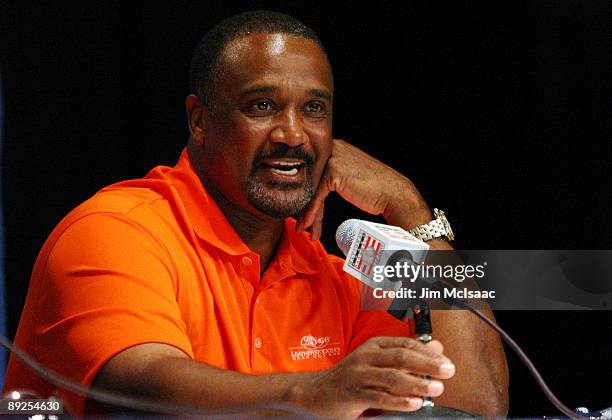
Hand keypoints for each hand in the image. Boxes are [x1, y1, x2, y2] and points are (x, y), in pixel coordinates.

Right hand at [287, 336, 455, 418]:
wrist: (316, 392)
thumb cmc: (351, 378)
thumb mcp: (378, 362)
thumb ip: (406, 355)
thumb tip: (436, 346)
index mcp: (373, 346)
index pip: (405, 344)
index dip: (428, 352)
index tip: (446, 361)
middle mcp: (365, 356)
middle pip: (401, 356)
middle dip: (427, 364)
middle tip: (447, 371)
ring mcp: (358, 375)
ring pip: (392, 377)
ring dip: (417, 383)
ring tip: (435, 389)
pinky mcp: (353, 395)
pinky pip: (380, 397)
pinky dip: (399, 401)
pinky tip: (414, 403)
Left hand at [297, 139, 431, 239]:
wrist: (395, 194)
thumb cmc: (376, 189)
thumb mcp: (350, 175)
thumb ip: (333, 175)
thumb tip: (315, 190)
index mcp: (335, 146)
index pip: (314, 171)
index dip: (308, 193)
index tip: (305, 211)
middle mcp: (331, 148)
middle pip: (310, 180)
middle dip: (304, 204)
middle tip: (302, 223)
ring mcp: (332, 159)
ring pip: (311, 189)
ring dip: (307, 212)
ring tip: (304, 228)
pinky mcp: (333, 172)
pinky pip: (316, 197)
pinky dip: (312, 213)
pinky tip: (308, 225)